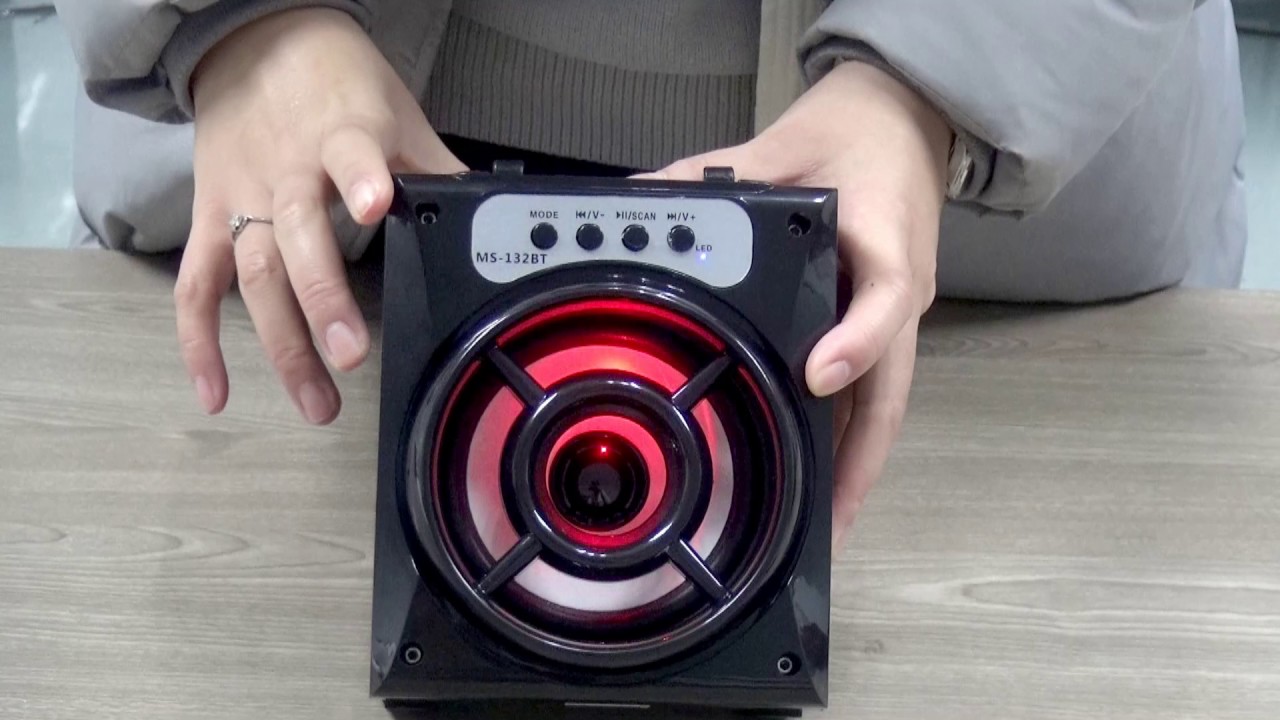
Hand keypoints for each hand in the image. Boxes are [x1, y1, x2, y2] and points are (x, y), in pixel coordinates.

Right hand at [176, 8, 465, 423]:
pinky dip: (199, 341)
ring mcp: (241, 198)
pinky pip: (196, 284)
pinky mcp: (209, 215)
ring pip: (253, 274)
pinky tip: (218, 392)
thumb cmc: (337, 84)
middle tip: (350, 356)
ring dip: (282, 343)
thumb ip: (434, 168)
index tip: (374, 205)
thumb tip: (488, 215)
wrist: (252, 38)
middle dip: (323, 300)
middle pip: (295, 239)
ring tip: (315, 402)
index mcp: (340, 136)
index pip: (350, 155)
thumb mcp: (396, 112)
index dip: (362, 178)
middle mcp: (285, 172)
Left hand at [644, 62, 950, 550]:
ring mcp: (891, 315)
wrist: (900, 119)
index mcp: (883, 242)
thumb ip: (719, 172)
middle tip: (829, 525)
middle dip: (858, 462)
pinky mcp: (879, 324)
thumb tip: (646, 194)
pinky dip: (843, 437)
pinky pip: (865, 390)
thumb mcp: (784, 145)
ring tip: (824, 525)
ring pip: (878, 402)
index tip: (817, 375)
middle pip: (886, 389)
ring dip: (854, 465)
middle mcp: (893, 293)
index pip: (881, 295)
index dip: (853, 340)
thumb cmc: (851, 135)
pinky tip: (815, 472)